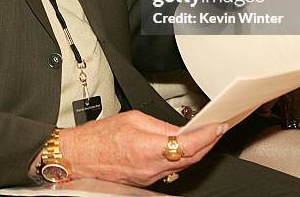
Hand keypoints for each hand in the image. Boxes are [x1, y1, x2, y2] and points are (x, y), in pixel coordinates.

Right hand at [59, 110, 226, 185]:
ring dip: (197, 151)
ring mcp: (150, 177)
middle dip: (208, 143)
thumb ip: (160, 124)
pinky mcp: (146, 181)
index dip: (207, 136)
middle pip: (190, 158)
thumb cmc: (99, 137)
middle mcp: (151, 167)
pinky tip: (185, 148)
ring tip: (206, 136)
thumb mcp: (133, 118)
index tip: (217, 126)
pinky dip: (181, 158)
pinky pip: (170, 170)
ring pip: (182, 166)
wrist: (81, 156)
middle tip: (218, 129)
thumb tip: (180, 128)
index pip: (187, 145)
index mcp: (148, 148)